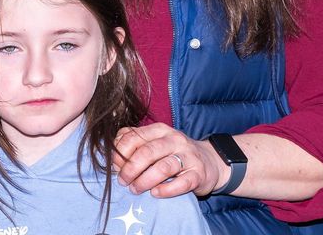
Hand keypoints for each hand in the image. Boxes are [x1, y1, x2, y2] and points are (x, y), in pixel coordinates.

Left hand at [112, 123, 228, 197]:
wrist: (209, 162)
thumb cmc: (173, 153)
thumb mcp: (155, 142)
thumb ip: (134, 142)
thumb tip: (113, 153)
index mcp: (160, 130)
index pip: (134, 136)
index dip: (121, 152)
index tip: (114, 166)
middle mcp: (174, 140)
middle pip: (147, 152)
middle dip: (130, 168)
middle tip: (123, 181)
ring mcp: (188, 156)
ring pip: (163, 167)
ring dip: (145, 180)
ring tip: (135, 189)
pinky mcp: (198, 174)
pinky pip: (182, 183)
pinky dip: (166, 190)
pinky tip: (155, 193)